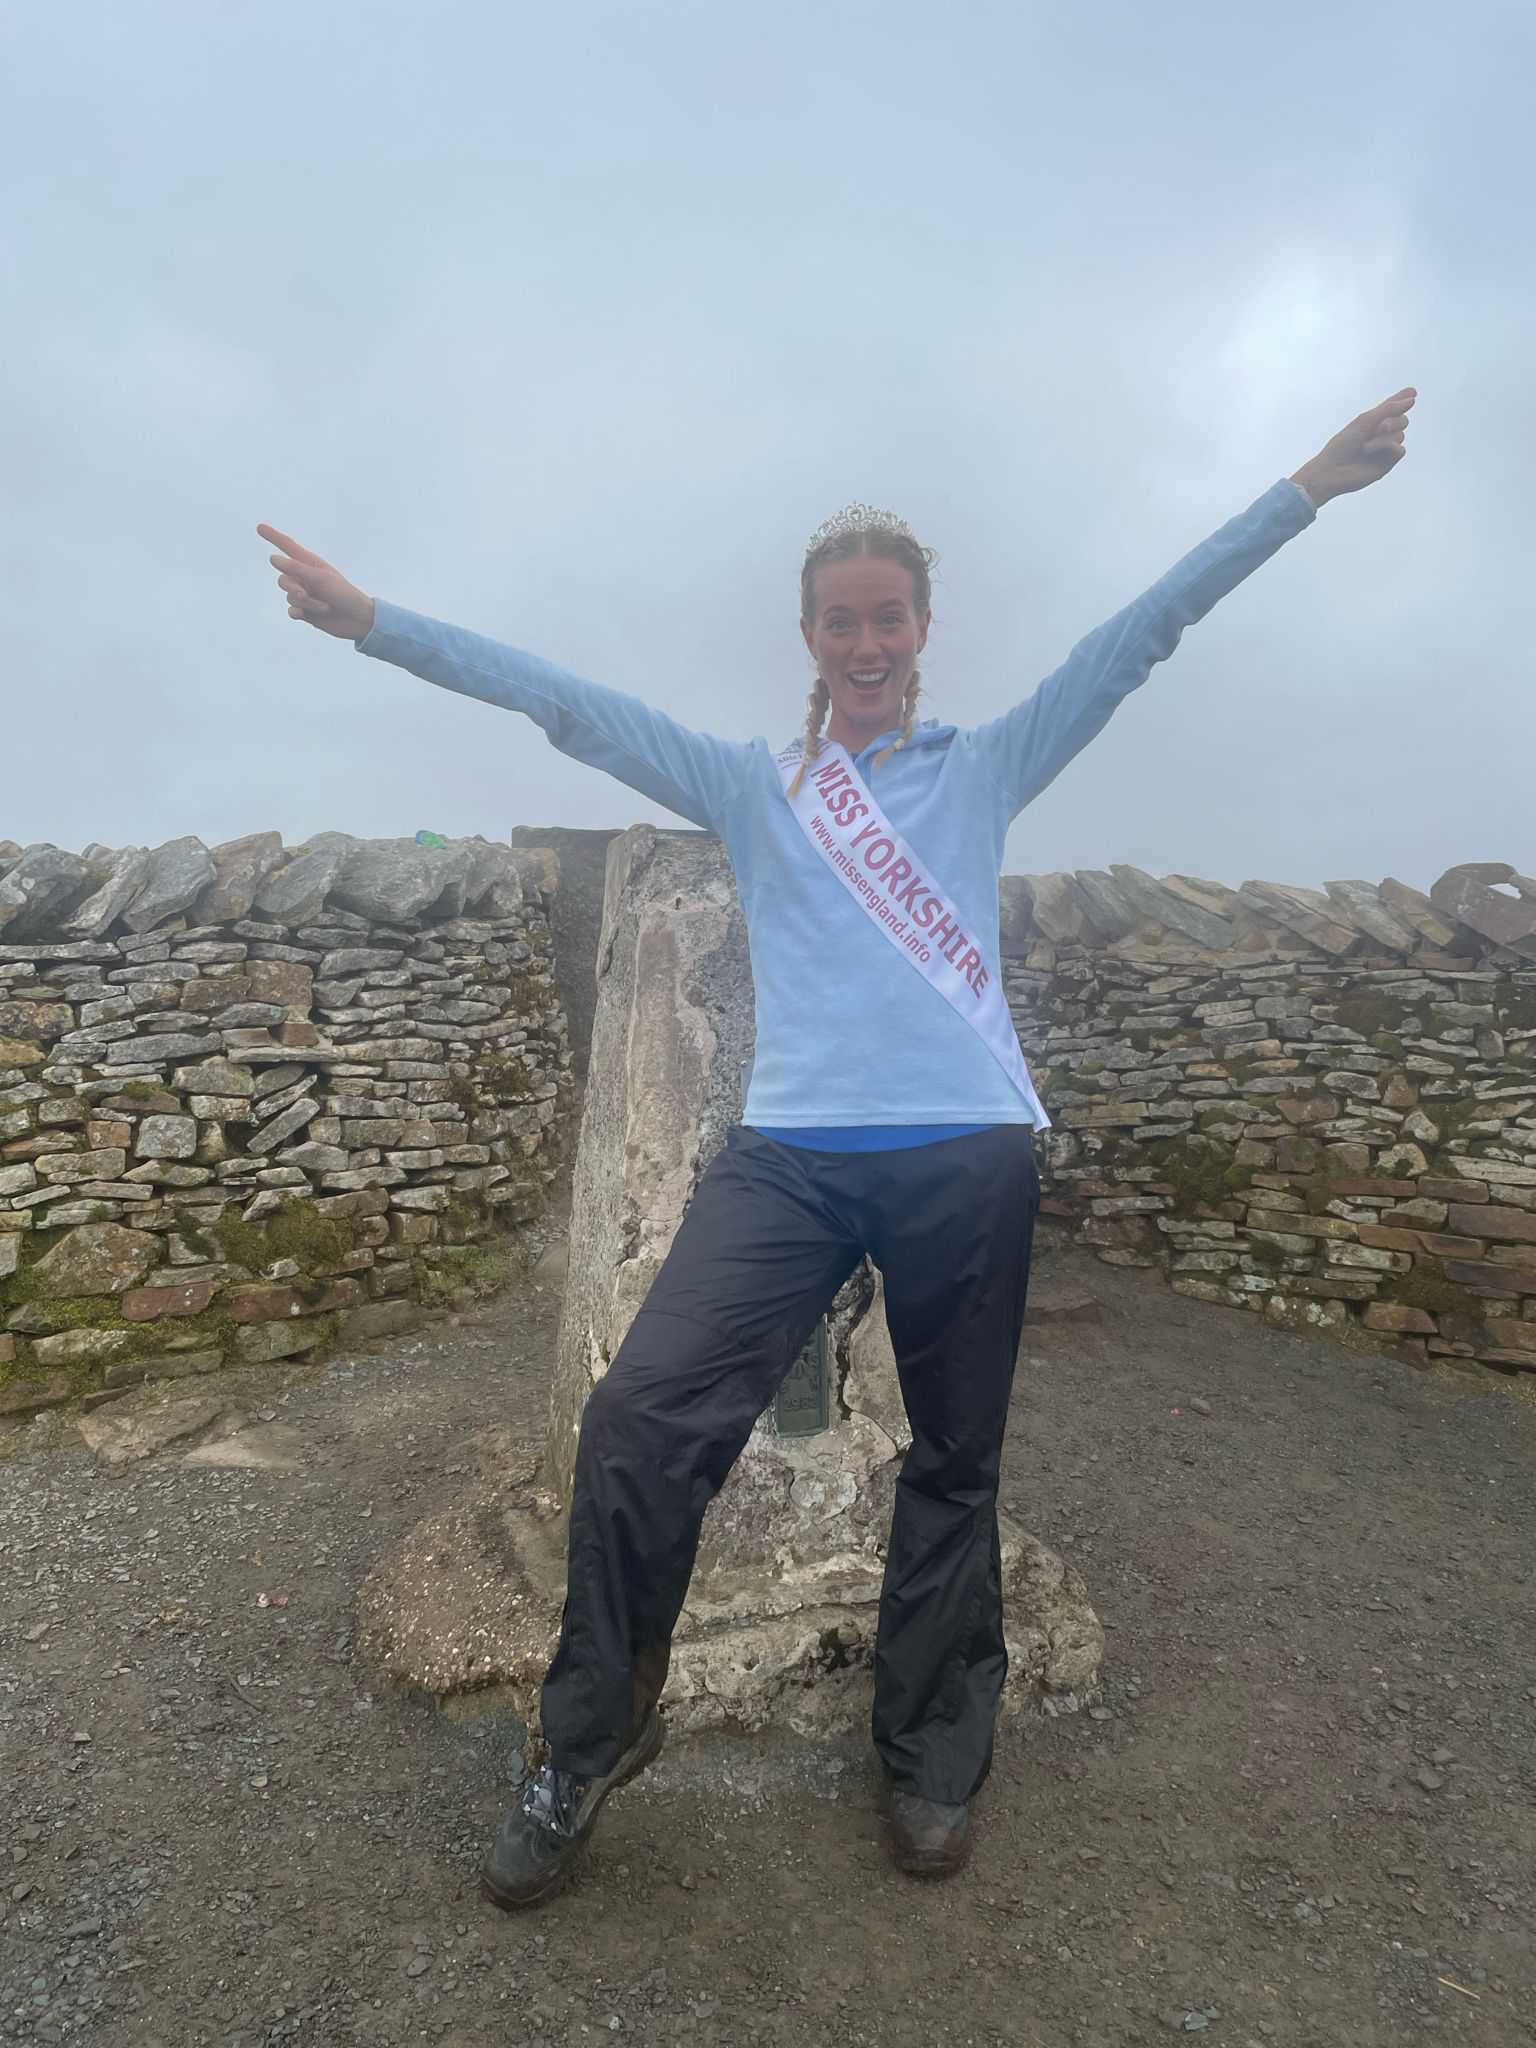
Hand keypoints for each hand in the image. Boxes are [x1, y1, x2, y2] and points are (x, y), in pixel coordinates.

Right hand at [256, 524, 375, 641]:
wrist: (358, 619)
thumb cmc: (344, 594)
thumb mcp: (321, 578)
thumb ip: (296, 569)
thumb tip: (273, 558)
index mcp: (311, 564)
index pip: (288, 547)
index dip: (273, 537)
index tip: (259, 527)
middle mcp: (305, 578)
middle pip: (283, 578)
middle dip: (293, 587)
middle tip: (306, 594)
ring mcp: (304, 594)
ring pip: (288, 596)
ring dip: (305, 603)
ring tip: (324, 606)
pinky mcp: (305, 611)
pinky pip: (291, 610)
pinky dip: (300, 613)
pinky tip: (311, 615)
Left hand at [1290, 388, 1415, 507]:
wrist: (1333, 469)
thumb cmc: (1343, 444)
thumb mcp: (1365, 420)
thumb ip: (1388, 409)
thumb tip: (1412, 400)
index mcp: (1373, 422)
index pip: (1391, 408)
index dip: (1402, 399)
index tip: (1412, 392)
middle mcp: (1381, 435)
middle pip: (1402, 420)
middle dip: (1394, 421)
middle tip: (1381, 427)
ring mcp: (1385, 449)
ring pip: (1401, 435)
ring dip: (1384, 438)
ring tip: (1365, 446)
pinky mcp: (1388, 462)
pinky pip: (1400, 450)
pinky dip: (1387, 447)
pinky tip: (1371, 452)